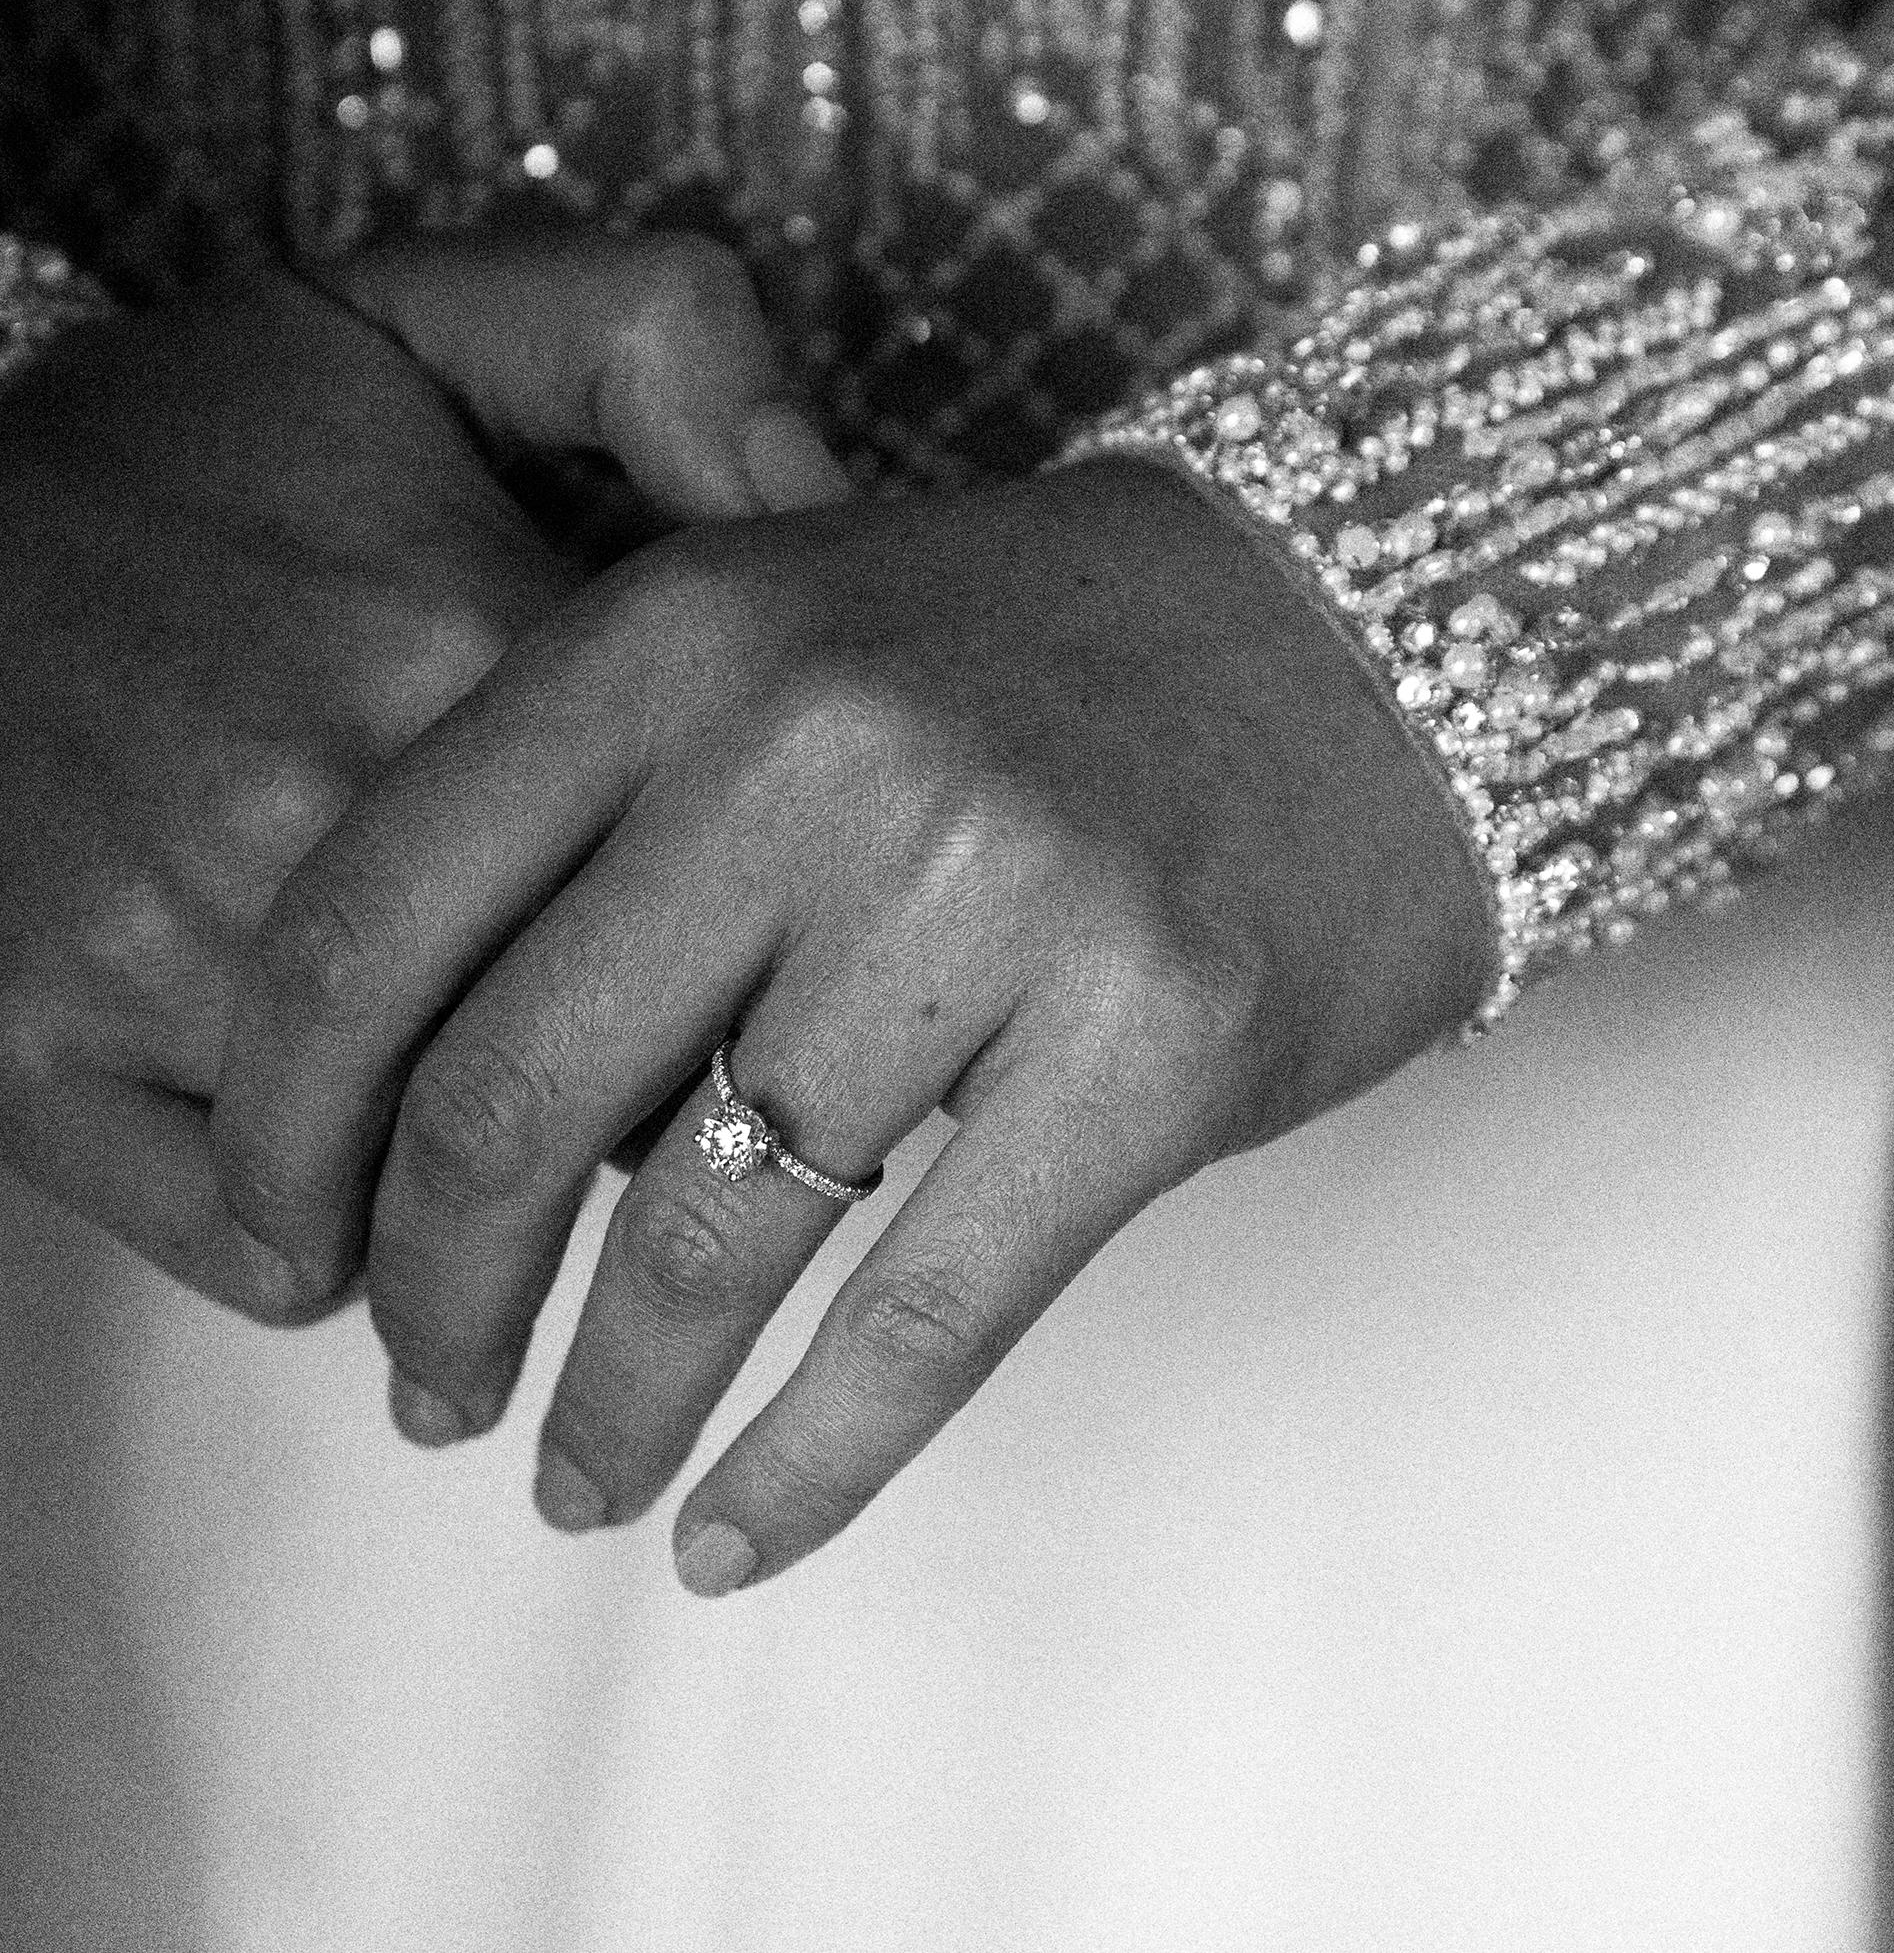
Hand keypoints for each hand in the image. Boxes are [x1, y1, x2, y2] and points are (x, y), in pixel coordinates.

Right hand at [0, 235, 845, 1315]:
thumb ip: (666, 340)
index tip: (787, 906)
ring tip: (541, 1130)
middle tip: (690, 1047)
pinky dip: (343, 1238)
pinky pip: (263, 1248)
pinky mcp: (33, 1057)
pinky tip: (377, 1172)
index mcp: (459, 633)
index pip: (727, 855)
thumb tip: (832, 502)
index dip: (775, 893)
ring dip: (517, 1181)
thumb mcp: (434, 308)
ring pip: (447, 1178)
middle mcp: (323, 810)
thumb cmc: (190, 430)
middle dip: (675, 1066)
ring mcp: (167, 952)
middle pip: (611, 1045)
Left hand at [214, 454, 1492, 1580]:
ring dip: (603, 1407)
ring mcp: (993, 891)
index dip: (283, 1122)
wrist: (1362, 614)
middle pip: (507, 1104)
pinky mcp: (1156, 1036)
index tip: (279, 1237)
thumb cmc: (1032, 646)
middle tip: (421, 1380)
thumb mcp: (774, 618)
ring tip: (572, 1471)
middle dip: (426, 1296)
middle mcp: (811, 746)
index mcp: (677, 632)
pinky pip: (922, 1320)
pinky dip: (806, 1467)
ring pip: (704, 1240)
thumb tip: (395, 1089)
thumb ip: (584, 789)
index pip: (374, 914)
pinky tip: (736, 1531)